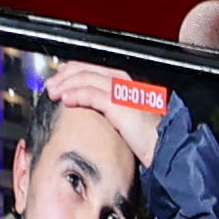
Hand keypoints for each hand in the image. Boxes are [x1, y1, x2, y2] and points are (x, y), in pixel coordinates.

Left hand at [37, 57, 165, 165]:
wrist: (166, 149)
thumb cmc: (151, 140)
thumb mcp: (129, 120)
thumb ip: (112, 110)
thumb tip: (91, 109)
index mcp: (129, 86)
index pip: (96, 69)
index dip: (75, 71)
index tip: (61, 78)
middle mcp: (126, 84)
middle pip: (89, 69)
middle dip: (66, 75)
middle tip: (51, 84)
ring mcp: (123, 92)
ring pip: (87, 78)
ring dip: (66, 84)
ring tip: (54, 92)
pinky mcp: (119, 105)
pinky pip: (92, 94)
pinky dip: (76, 94)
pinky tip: (66, 100)